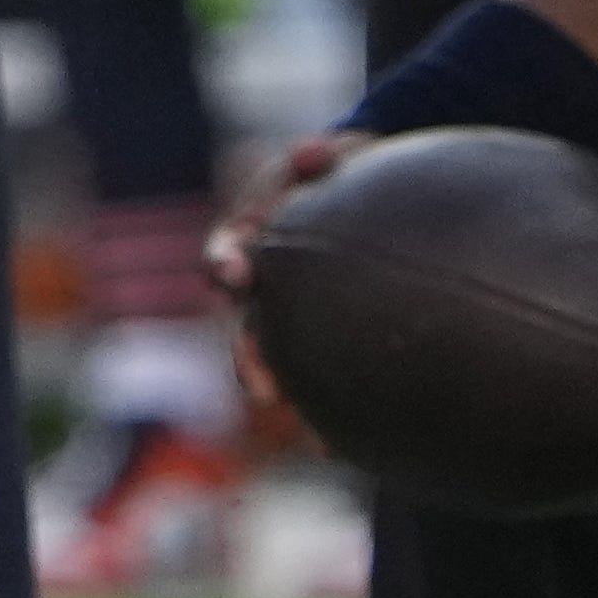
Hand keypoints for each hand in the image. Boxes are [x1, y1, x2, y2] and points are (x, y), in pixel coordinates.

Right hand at [204, 128, 363, 426]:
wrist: (371, 192)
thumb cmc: (341, 172)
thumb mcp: (333, 155)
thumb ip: (320, 155)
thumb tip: (311, 154)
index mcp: (252, 241)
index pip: (228, 254)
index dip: (226, 263)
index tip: (233, 273)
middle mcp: (262, 289)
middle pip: (247, 329)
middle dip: (250, 359)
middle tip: (263, 388)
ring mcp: (288, 319)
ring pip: (281, 366)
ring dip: (297, 401)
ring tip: (316, 438)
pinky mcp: (320, 340)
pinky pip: (322, 380)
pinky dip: (331, 412)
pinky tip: (347, 442)